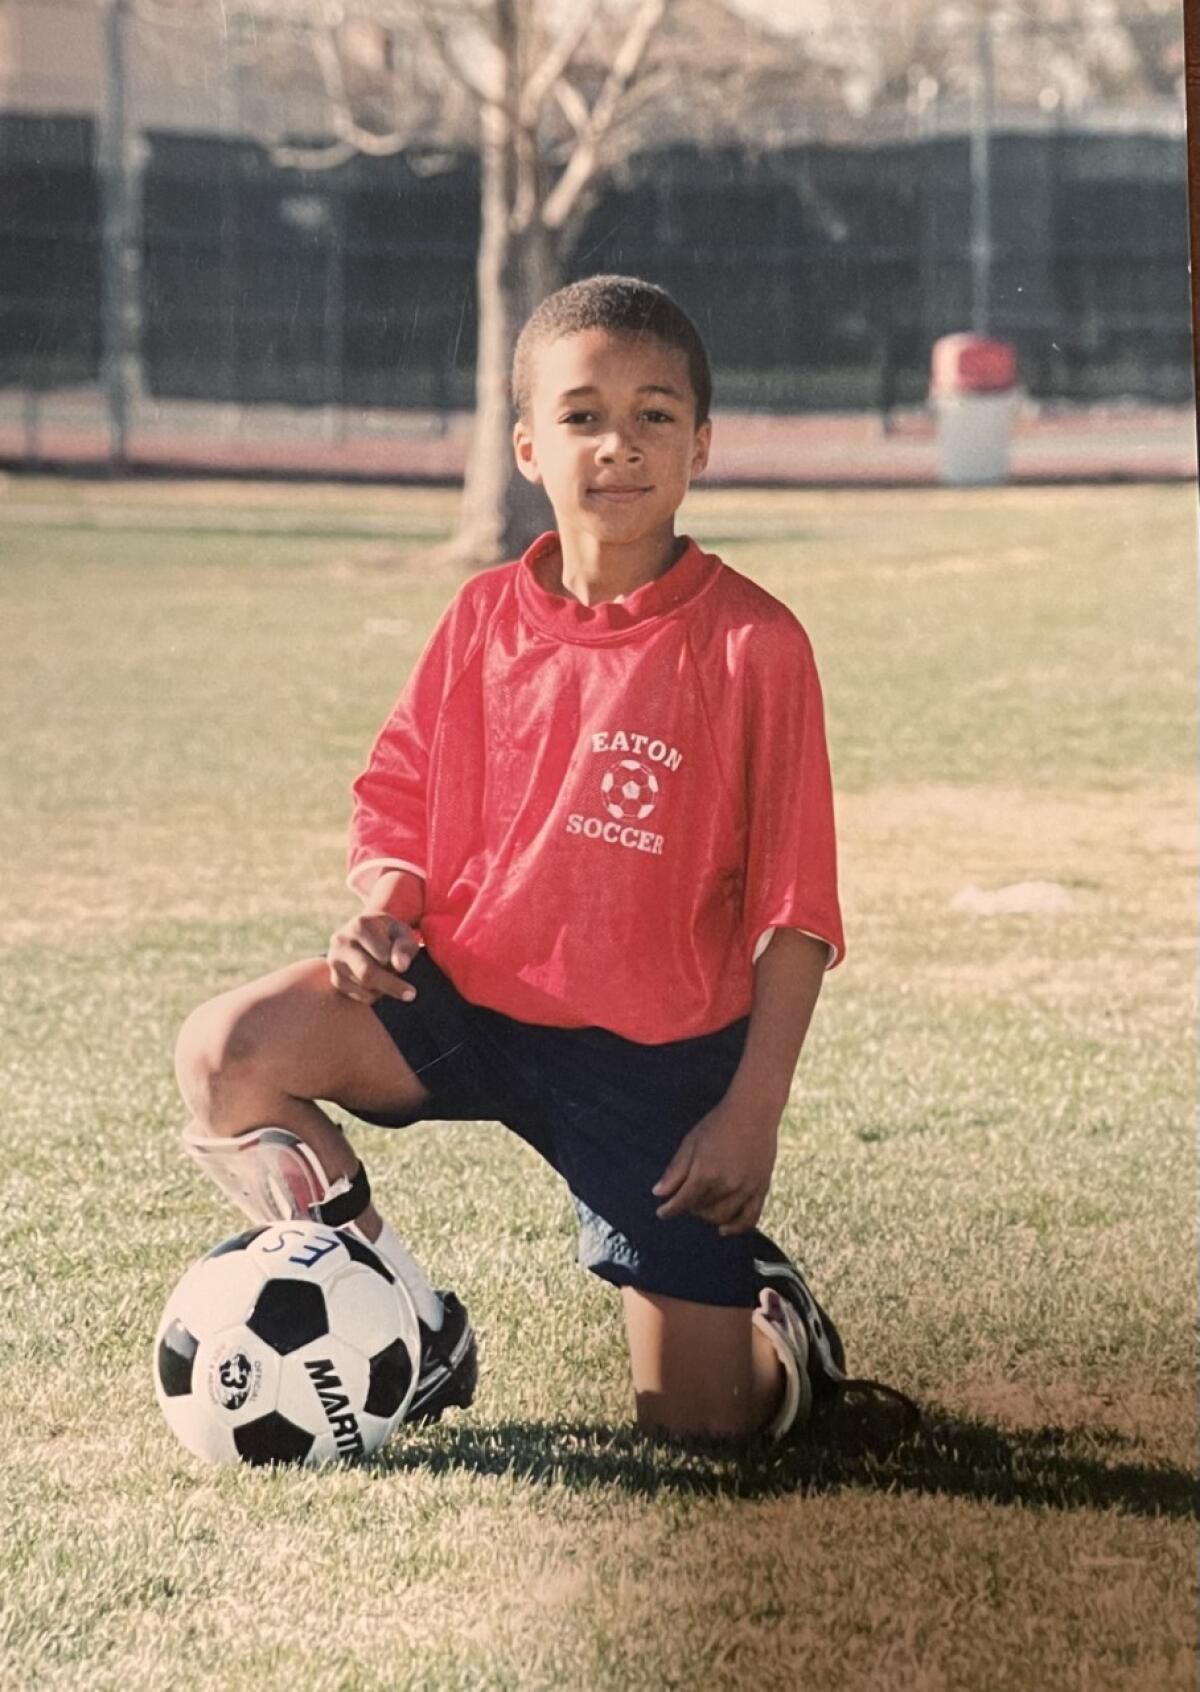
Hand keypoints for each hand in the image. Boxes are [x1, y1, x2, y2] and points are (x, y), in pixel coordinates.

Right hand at [327, 913, 419, 1005]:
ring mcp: (335, 960)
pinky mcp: (335, 978)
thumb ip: (405, 947)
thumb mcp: (403, 934)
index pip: (382, 956)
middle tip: (411, 995)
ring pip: (364, 987)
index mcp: (360, 925)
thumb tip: (400, 966)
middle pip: (367, 974)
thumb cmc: (391, 935)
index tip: (405, 969)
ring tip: (388, 974)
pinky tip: (377, 982)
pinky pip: (358, 996)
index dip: (395, 964)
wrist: (368, 936)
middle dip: (391, 986)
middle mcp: (341, 941)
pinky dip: (373, 994)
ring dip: (383, 988)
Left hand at [651, 1090, 782, 1235]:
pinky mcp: (761, 1189)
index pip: (682, 1203)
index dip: (669, 1210)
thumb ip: (675, 1171)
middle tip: (686, 1199)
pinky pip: (750, 1218)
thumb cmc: (718, 1124)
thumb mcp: (690, 1143)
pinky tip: (724, 1229)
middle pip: (701, 1211)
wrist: (753, 1112)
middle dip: (690, 1209)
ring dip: (709, 1217)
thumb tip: (658, 1193)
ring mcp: (745, 1190)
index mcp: (705, 1174)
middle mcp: (726, 1186)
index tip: (662, 1212)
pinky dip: (736, 1227)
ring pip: (722, 1217)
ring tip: (703, 1207)